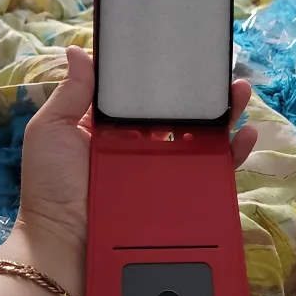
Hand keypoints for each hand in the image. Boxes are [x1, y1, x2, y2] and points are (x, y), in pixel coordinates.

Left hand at [17, 46, 256, 255]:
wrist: (65, 245)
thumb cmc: (51, 187)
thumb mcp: (51, 131)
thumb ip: (70, 92)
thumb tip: (81, 50)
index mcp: (111, 127)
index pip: (143, 97)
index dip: (164, 77)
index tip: (182, 55)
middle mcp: (141, 146)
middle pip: (179, 114)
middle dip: (203, 93)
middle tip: (220, 73)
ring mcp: (163, 172)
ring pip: (201, 138)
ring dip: (224, 115)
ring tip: (240, 94)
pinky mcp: (179, 196)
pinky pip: (211, 172)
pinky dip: (232, 154)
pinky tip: (244, 136)